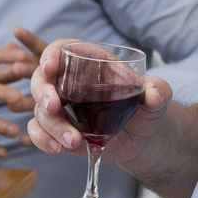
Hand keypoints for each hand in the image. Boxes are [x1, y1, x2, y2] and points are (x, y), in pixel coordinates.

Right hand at [25, 39, 172, 164]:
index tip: (50, 67)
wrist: (141, 138)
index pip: (63, 49)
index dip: (51, 54)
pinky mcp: (57, 129)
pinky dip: (42, 139)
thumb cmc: (145, 109)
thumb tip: (154, 94)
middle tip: (54, 107)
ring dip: (51, 126)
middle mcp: (70, 82)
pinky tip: (56, 149)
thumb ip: (159, 91)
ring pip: (40, 109)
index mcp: (91, 63)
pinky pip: (38, 131)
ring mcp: (61, 107)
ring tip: (73, 142)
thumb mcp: (157, 97)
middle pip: (42, 78)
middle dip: (43, 92)